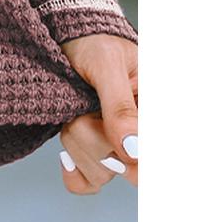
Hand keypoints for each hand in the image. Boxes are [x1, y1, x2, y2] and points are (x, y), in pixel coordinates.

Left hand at [56, 33, 137, 192]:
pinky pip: (88, 184)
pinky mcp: (98, 155)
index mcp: (155, 112)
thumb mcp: (106, 63)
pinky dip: (73, 169)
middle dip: (95, 139)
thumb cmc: (92, 41)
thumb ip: (119, 105)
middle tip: (87, 109)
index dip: (134, 156)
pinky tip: (67, 152)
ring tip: (77, 111)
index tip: (106, 130)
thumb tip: (135, 150)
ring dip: (78, 142)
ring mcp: (121, 148)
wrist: (66, 38)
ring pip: (101, 173)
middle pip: (127, 169)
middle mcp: (143, 136)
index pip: (151, 156)